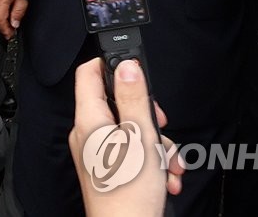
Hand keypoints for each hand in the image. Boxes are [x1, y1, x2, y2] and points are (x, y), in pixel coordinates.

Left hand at [70, 58, 182, 216]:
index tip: (136, 71)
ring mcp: (99, 153)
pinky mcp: (110, 170)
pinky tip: (166, 178)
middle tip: (160, 128)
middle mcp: (89, 134)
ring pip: (132, 131)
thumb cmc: (128, 193)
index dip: (111, 65)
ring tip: (169, 165)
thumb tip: (127, 65)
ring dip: (158, 145)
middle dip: (148, 116)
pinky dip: (153, 162)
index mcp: (90, 120)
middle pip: (119, 103)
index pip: (89, 73)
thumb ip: (133, 98)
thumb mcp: (139, 136)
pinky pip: (133, 152)